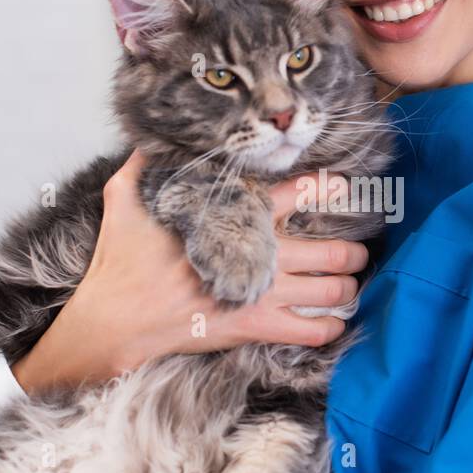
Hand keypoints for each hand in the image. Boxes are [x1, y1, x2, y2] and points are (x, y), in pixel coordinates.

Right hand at [11, 148, 368, 393]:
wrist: (114, 320)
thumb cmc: (121, 261)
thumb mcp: (125, 199)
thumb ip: (144, 166)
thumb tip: (149, 140)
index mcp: (234, 218)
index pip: (296, 194)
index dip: (325, 189)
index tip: (341, 187)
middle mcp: (257, 254)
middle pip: (331, 249)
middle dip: (352, 251)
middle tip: (358, 251)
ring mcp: (259, 292)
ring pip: (330, 289)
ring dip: (346, 287)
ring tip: (348, 285)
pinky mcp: (253, 327)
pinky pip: (310, 331)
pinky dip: (329, 328)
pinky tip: (333, 324)